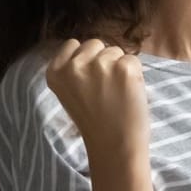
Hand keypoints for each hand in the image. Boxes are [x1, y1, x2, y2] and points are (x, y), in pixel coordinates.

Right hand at [45, 37, 149, 160]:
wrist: (114, 146)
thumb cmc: (94, 122)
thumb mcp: (69, 93)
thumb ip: (74, 70)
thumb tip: (92, 50)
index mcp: (55, 72)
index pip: (73, 44)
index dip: (86, 59)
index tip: (89, 79)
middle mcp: (74, 66)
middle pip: (95, 44)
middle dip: (103, 60)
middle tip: (104, 89)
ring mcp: (99, 65)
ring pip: (115, 51)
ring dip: (119, 68)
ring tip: (116, 94)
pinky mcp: (123, 68)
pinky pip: (133, 60)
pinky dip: (135, 75)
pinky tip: (127, 94)